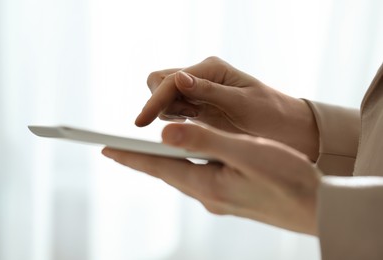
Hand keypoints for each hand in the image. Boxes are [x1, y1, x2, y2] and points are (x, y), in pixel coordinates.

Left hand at [102, 123, 321, 234]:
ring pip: (181, 174)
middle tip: (117, 149)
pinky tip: (186, 160)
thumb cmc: (288, 179)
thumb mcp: (247, 154)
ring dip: (162, 161)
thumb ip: (206, 141)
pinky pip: (198, 176)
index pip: (157, 167)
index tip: (104, 149)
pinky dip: (185, 164)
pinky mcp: (231, 194)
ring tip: (145, 151)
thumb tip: (165, 134)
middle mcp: (208, 194)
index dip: (129, 157)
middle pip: (165, 172)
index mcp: (207, 185)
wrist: (318, 207)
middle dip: (140, 159)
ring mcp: (220, 197)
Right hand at [135, 57, 318, 160]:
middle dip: (159, 103)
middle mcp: (202, 77)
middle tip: (181, 122)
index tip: (141, 123)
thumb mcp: (243, 103)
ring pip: (165, 97)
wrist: (287, 129)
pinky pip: (174, 109)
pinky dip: (174, 119)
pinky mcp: (200, 107)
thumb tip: (178, 79)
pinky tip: (191, 126)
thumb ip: (210, 91)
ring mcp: (199, 92)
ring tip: (192, 124)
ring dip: (167, 112)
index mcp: (212, 69)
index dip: (154, 101)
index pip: (171, 81)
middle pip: (160, 83)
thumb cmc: (271, 114)